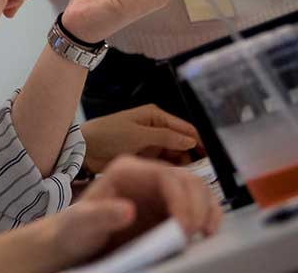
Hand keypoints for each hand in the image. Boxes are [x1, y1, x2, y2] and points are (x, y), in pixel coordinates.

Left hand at [45, 156, 220, 267]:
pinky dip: (208, 217)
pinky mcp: (168, 210)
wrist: (75, 243)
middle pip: (187, 179)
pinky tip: (205, 232)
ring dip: (208, 209)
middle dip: (198, 205)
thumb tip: (128, 209)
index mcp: (125, 171)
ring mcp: (159, 193)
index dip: (180, 199)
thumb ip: (101, 215)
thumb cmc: (74, 229)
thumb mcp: (81, 223)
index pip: (165, 175)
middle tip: (196, 233)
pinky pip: (198, 206)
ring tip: (206, 233)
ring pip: (197, 189)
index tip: (182, 227)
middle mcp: (146, 177)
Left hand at [81, 104, 203, 173]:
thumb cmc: (108, 134)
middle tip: (206, 172)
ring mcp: (153, 144)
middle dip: (195, 155)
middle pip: (184, 143)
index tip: (214, 156)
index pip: (186, 128)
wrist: (84, 150)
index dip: (200, 141)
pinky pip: (167, 164)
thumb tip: (191, 141)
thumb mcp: (138, 134)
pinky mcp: (148, 158)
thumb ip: (165, 137)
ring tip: (194, 179)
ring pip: (178, 155)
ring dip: (186, 165)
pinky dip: (174, 170)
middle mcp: (158, 129)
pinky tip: (180, 180)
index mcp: (156, 116)